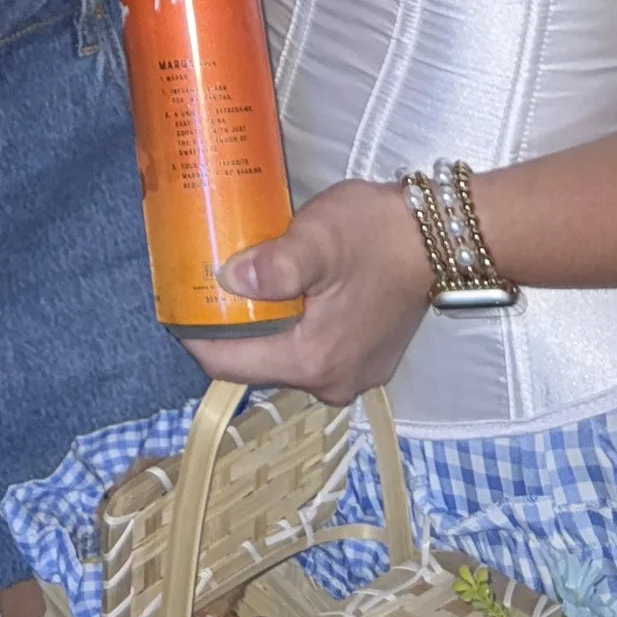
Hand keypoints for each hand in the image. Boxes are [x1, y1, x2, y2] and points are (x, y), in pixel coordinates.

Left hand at [188, 179, 438, 403]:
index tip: (174, 298)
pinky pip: (310, 350)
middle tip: (204, 281)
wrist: (443, 238)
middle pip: (253, 363)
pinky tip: (284, 292)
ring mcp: (351, 376)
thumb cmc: (378, 234)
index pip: (226, 365)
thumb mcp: (319, 238)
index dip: (194, 334)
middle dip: (227, 326)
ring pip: (282, 356)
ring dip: (260, 325)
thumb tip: (227, 281)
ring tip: (240, 281)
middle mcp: (329, 382)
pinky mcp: (365, 362)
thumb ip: (274, 265)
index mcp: (311, 361)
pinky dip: (290, 326)